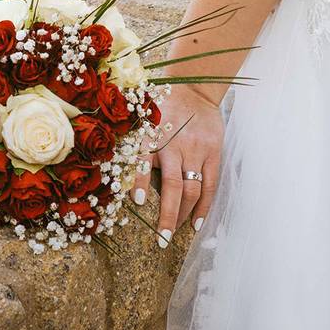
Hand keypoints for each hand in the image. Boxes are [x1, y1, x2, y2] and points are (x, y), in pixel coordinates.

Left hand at [134, 84, 223, 247]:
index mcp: (151, 137)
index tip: (140, 202)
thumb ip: (133, 145)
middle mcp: (174, 146)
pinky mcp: (213, 152)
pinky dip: (204, 206)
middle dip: (168, 215)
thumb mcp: (142, 120)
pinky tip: (197, 223)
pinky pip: (210, 184)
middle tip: (162, 239)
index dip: (143, 183)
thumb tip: (116, 178)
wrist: (194, 89)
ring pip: (192, 189)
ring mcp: (196, 150)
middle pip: (173, 186)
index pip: (145, 162)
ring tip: (176, 232)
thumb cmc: (162, 109)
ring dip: (184, 214)